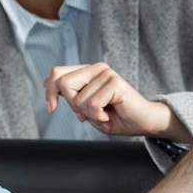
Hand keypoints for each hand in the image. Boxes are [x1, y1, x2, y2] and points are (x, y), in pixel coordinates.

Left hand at [44, 63, 188, 139]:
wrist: (143, 123)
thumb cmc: (116, 117)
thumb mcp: (86, 109)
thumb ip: (71, 97)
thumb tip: (53, 89)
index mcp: (87, 72)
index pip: (57, 73)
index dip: (49, 91)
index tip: (51, 108)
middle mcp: (96, 68)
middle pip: (64, 84)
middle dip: (74, 106)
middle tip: (90, 113)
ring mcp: (106, 73)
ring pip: (79, 100)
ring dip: (90, 115)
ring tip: (104, 114)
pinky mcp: (115, 82)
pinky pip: (93, 105)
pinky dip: (99, 117)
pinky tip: (110, 115)